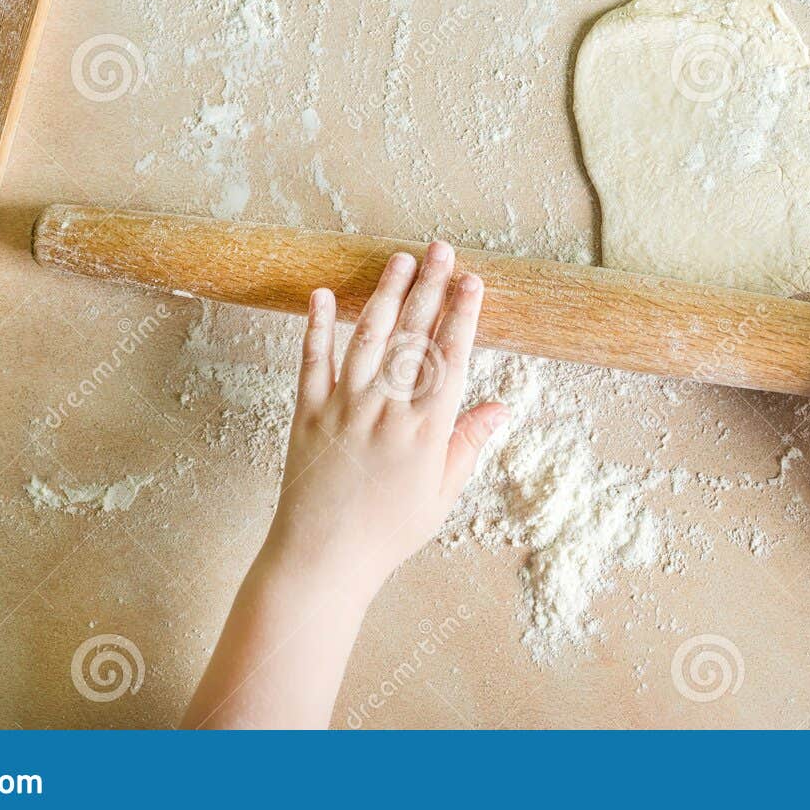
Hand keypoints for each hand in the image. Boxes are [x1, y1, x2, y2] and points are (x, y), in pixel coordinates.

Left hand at [265, 242, 507, 605]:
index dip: (462, 315)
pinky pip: (312, 363)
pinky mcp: (307, 414)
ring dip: (385, 295)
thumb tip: (501, 407)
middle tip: (442, 249)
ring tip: (401, 260)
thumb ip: (467, 444)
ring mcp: (343, 408)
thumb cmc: (388, 532)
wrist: (323, 560)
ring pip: (367, 339)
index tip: (473, 280)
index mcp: (424, 430)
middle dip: (430, 288)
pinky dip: (317, 327)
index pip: (449, 359)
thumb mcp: (441, 494)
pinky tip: (325, 295)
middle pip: (412, 337)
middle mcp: (386, 410)